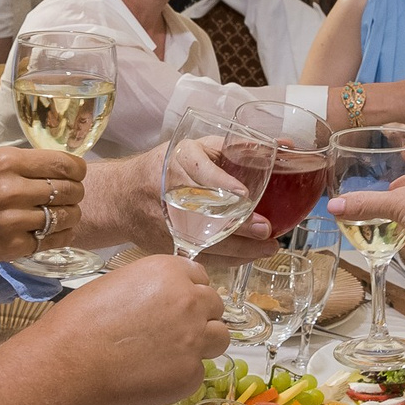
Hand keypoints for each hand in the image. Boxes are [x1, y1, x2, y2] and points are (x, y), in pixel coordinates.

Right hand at [0, 147, 86, 268]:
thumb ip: (15, 163)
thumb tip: (49, 164)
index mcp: (5, 161)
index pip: (64, 163)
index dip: (78, 170)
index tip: (76, 174)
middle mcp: (12, 188)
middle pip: (69, 190)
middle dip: (75, 193)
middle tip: (69, 196)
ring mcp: (14, 220)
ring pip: (66, 216)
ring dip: (70, 215)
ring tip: (62, 215)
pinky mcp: (13, 245)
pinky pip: (54, 240)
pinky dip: (61, 236)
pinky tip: (54, 232)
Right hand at [32, 254, 229, 404]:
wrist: (67, 365)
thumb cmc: (78, 324)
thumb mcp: (116, 285)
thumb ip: (150, 289)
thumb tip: (160, 302)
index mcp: (169, 272)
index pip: (200, 276)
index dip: (189, 291)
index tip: (178, 304)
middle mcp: (189, 300)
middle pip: (215, 306)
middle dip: (199, 317)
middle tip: (173, 332)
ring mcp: (194, 339)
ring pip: (219, 338)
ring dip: (202, 344)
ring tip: (170, 355)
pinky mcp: (191, 374)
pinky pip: (197, 372)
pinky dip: (180, 376)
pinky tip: (151, 378)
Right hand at [77, 147, 269, 257]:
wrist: (121, 198)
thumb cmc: (164, 168)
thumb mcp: (194, 148)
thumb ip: (232, 148)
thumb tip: (283, 146)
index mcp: (176, 163)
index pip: (197, 170)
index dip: (220, 182)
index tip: (243, 194)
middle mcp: (168, 193)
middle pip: (206, 214)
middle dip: (238, 226)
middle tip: (266, 229)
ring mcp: (167, 225)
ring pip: (208, 242)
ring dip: (241, 248)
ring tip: (269, 247)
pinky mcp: (168, 246)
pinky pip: (203, 256)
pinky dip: (229, 258)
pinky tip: (250, 254)